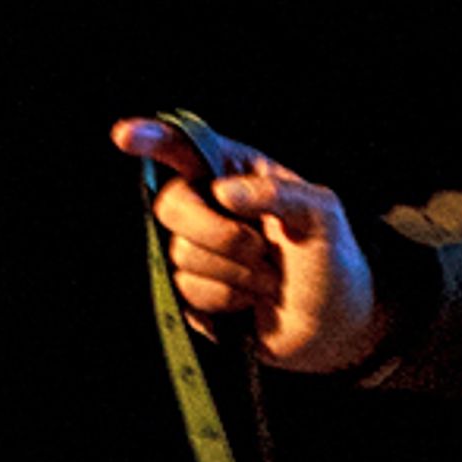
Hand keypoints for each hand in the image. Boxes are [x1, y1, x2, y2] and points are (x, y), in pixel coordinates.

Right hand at [111, 114, 387, 371]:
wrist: (337, 324)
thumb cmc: (331, 259)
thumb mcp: (323, 214)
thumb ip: (278, 193)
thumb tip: (222, 193)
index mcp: (233, 172)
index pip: (183, 148)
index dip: (151, 139)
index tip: (124, 137)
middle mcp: (207, 205)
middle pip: (170, 205)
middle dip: (217, 234)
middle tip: (261, 250)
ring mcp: (198, 249)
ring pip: (178, 254)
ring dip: (234, 274)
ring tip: (268, 280)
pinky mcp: (195, 292)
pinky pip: (185, 292)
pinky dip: (225, 299)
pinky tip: (251, 300)